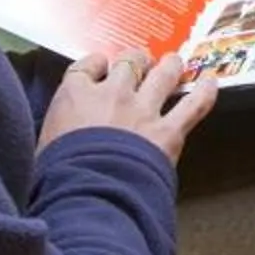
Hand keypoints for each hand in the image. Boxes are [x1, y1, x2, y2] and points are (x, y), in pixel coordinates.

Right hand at [39, 50, 216, 166]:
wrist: (89, 195)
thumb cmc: (57, 176)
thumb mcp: (43, 145)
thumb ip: (57, 129)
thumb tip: (59, 135)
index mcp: (76, 96)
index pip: (86, 66)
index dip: (95, 64)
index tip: (99, 66)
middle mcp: (112, 95)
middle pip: (129, 62)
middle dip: (136, 60)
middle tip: (141, 62)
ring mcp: (143, 111)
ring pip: (162, 75)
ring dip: (170, 65)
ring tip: (174, 61)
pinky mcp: (168, 132)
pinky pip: (192, 105)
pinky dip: (205, 93)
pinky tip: (211, 81)